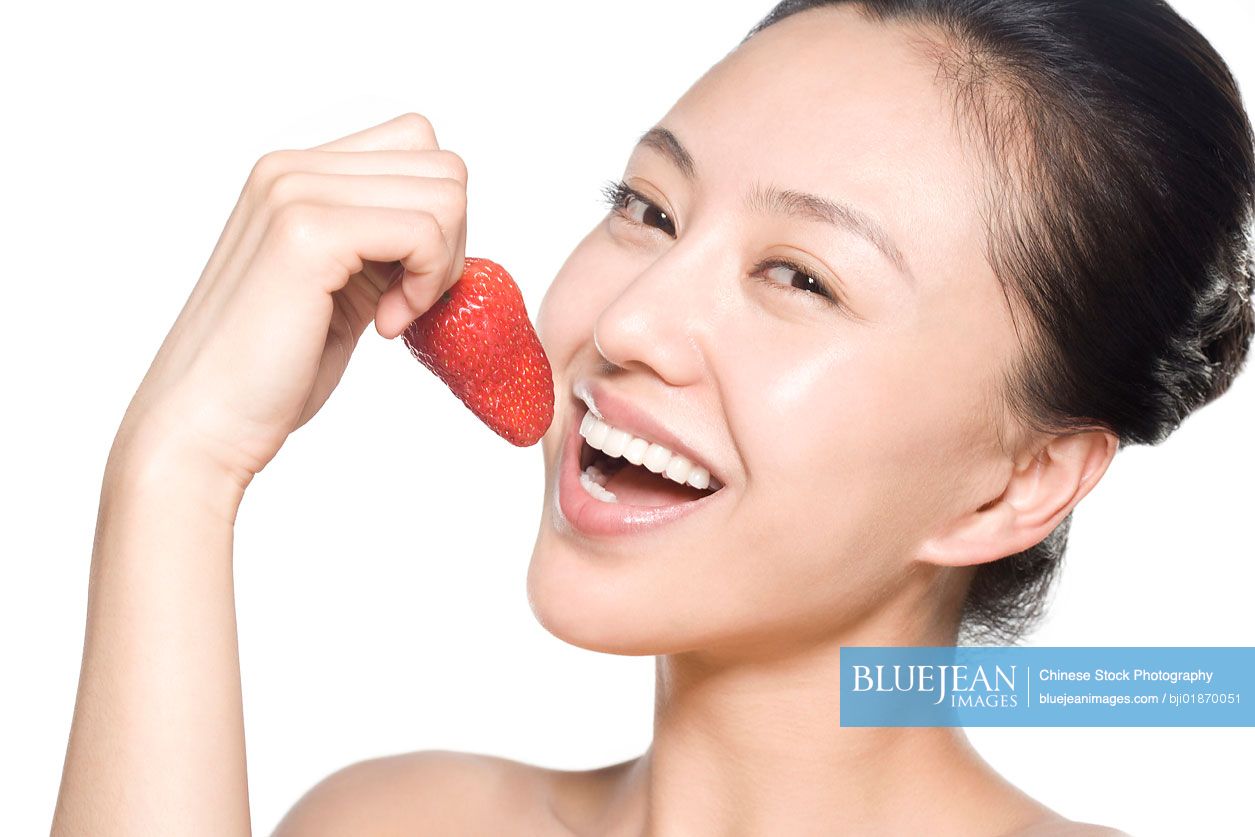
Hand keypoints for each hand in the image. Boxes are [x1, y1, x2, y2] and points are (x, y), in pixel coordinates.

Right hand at [111, 112, 467, 494]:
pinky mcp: (307, 232)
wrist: (203, 425)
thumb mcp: (340, 287)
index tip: (405, 282)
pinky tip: (384, 326)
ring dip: (439, 268)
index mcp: (296, 174)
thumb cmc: (271, 372)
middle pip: (442, 166)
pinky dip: (425, 286)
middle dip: (451, 243)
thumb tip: (452, 222)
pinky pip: (425, 232)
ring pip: (445, 196)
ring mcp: (295, 192)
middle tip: (407, 302)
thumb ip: (381, 243)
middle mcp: (291, 168)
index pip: (419, 145)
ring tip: (390, 316)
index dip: (438, 218)